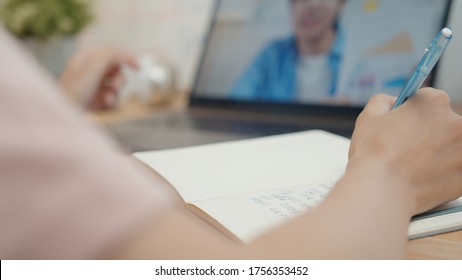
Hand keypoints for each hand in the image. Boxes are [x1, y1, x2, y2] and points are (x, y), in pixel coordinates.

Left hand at [59, 47, 137, 109]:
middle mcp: (89, 70)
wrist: (62, 114)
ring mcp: (92, 85)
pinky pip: (110, 97)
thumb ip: (110, 56)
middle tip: (115, 87)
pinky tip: (103, 105)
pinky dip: (110, 100)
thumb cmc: (74, 90)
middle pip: (116, 69)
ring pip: (114, 84)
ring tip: (108, 99)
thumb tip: (125, 54)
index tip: (138, 67)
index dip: (126, 57)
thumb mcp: (93, 68)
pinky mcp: (93, 99)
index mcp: (86, 58)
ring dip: (115, 92)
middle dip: (119, 79)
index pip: (111, 51)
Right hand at [349, 88, 461, 214]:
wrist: (382, 192)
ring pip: (453, 147)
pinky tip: (426, 178)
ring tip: (417, 166)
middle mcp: (456, 123)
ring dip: (440, 152)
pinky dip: (445, 172)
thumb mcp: (369, 117)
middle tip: (410, 148)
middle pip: (445, 123)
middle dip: (430, 132)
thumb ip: (383, 101)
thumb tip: (392, 102)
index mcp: (433, 103)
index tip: (408, 124)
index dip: (414, 113)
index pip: (429, 100)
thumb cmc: (373, 155)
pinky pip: (456, 169)